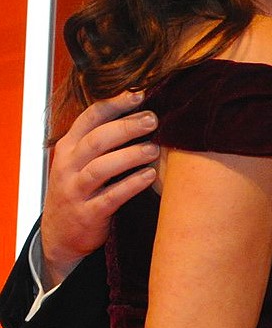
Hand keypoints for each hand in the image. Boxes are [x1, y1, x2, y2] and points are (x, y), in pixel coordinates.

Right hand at [42, 91, 159, 287]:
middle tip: (153, 120)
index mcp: (68, 148)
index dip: (113, 104)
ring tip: (154, 150)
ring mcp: (76, 190)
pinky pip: (110, 197)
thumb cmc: (80, 189)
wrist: (61, 234)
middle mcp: (68, 166)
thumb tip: (142, 113)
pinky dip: (130, 185)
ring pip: (100, 168)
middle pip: (96, 140)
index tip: (138, 94)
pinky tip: (149, 177)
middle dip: (125, 128)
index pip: (89, 118)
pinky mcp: (88, 214)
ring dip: (129, 156)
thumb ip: (102, 140)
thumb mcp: (81, 161)